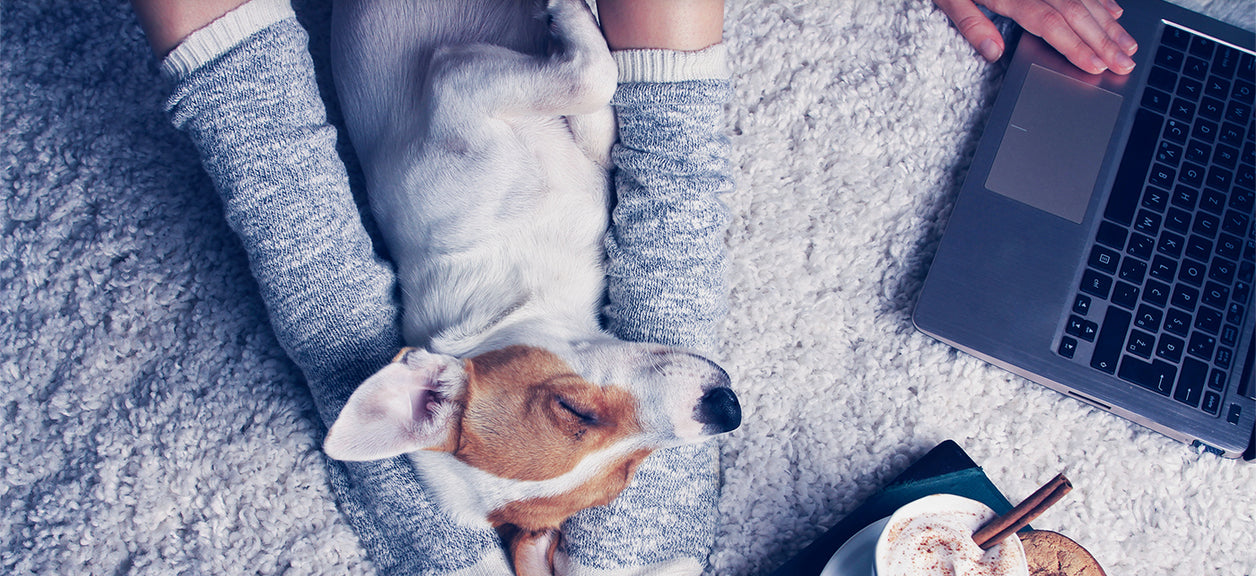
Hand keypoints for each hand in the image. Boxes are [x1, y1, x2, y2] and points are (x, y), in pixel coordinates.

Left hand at [933, 0, 1139, 74]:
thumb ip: (971, 23)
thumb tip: (993, 52)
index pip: (1051, 23)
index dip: (1076, 47)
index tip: (1097, 66)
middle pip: (1076, 12)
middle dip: (1104, 40)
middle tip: (1125, 63)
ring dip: (1108, 23)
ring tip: (1127, 44)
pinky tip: (1114, 12)